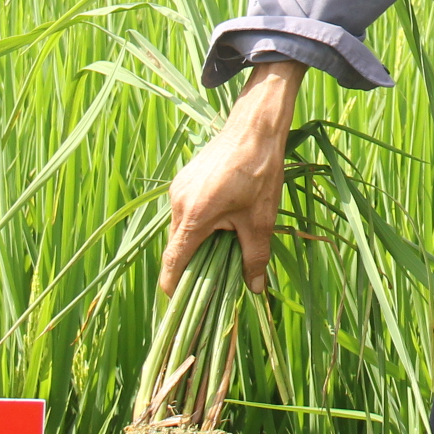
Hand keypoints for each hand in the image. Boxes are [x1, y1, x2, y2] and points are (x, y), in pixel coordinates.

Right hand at [160, 60, 303, 295]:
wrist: (256, 127)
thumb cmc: (259, 173)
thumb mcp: (260, 221)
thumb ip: (255, 257)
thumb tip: (257, 288)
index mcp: (192, 217)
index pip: (173, 263)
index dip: (176, 288)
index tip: (183, 306)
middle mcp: (178, 203)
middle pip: (177, 247)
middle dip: (192, 267)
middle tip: (214, 282)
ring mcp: (179, 189)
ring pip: (182, 229)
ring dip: (197, 244)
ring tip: (224, 252)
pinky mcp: (186, 179)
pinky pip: (186, 212)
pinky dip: (199, 225)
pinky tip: (224, 224)